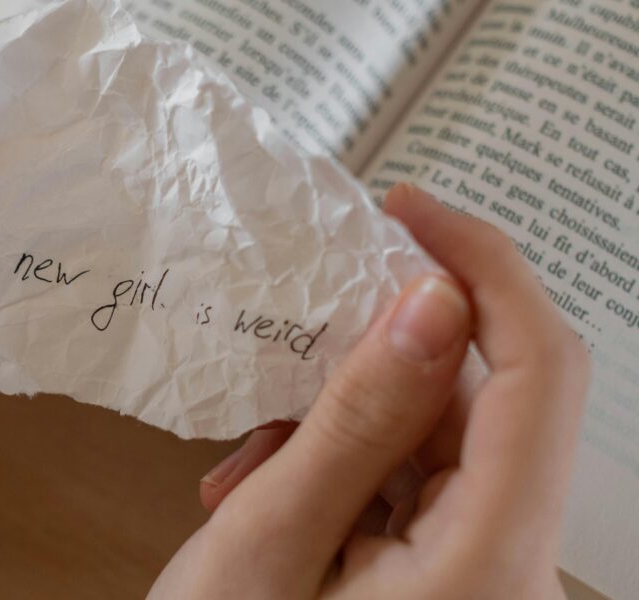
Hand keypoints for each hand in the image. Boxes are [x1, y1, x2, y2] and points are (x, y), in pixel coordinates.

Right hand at [151, 184, 589, 598]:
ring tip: (250, 469)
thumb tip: (430, 299)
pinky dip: (344, 468)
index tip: (406, 211)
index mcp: (489, 567)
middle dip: (377, 366)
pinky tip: (270, 493)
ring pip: (436, 438)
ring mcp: (483, 572)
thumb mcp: (268, 543)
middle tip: (289, 355)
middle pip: (481, 403)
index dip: (485, 266)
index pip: (539, 370)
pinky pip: (414, 479)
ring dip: (340, 428)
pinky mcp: (450, 572)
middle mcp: (511, 568)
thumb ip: (356, 421)